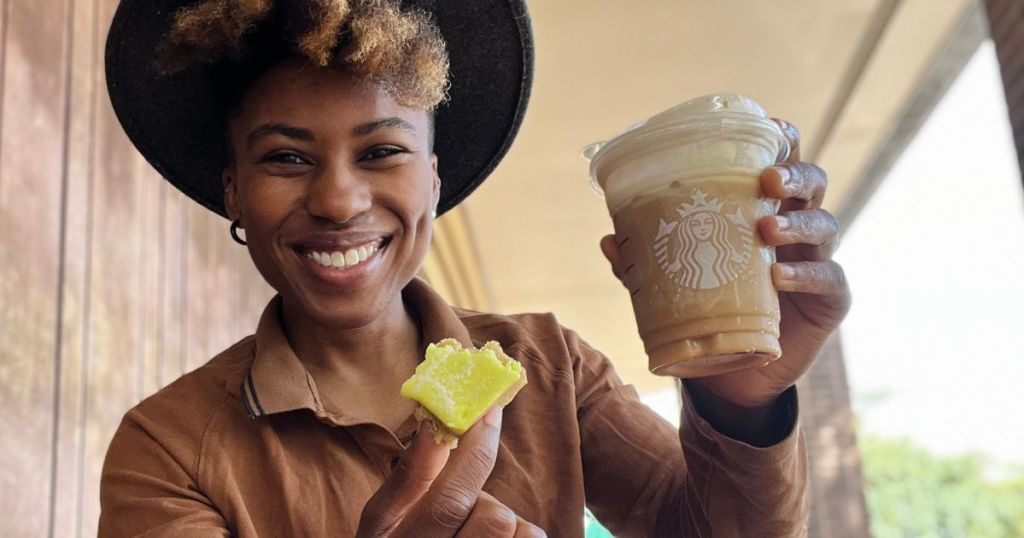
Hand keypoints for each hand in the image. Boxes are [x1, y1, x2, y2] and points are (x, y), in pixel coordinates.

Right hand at [356, 407, 545, 536]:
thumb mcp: (383, 517)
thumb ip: (411, 473)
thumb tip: (433, 419)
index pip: (451, 499)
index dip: (477, 451)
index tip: (490, 411)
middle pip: (495, 517)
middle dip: (485, 501)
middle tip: (463, 508)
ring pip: (519, 530)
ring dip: (503, 519)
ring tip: (474, 529)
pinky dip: (519, 534)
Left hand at [600, 120, 850, 408]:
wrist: (735, 374)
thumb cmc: (711, 310)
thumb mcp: (675, 283)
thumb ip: (647, 263)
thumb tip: (608, 241)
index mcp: (764, 210)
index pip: (782, 163)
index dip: (783, 140)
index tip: (770, 126)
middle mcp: (797, 229)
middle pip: (814, 184)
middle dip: (795, 174)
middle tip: (768, 180)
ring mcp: (817, 262)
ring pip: (825, 226)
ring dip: (797, 224)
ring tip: (766, 230)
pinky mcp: (831, 300)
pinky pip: (829, 279)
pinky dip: (807, 275)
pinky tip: (779, 278)